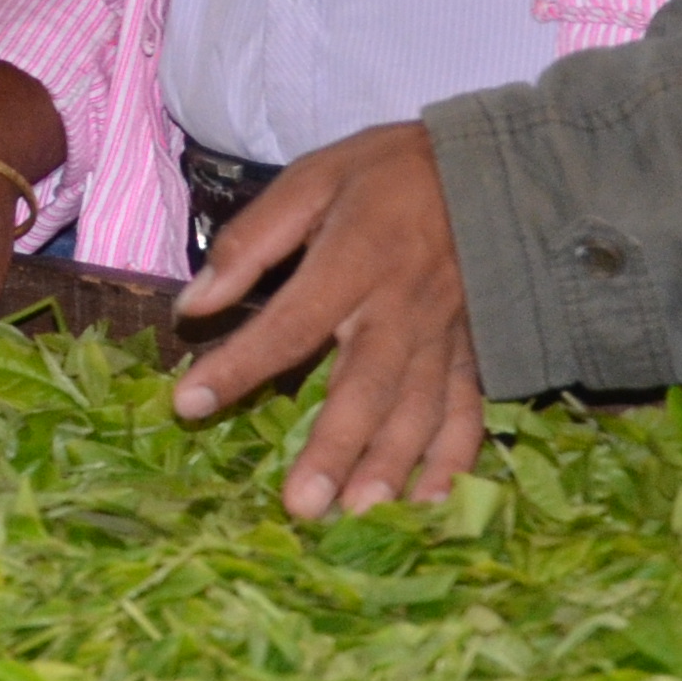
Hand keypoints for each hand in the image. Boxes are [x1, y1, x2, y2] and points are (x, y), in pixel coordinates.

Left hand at [171, 120, 487, 521]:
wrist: (493, 164)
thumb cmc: (389, 172)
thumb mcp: (312, 179)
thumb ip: (251, 243)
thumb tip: (193, 305)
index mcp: (355, 259)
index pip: (289, 323)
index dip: (239, 365)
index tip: (188, 403)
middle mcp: (402, 307)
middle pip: (366, 387)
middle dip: (334, 448)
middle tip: (301, 505)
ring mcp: (443, 335)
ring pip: (418, 411)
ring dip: (391, 467)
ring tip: (358, 516)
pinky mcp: (472, 351)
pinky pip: (467, 410)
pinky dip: (453, 459)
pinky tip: (431, 503)